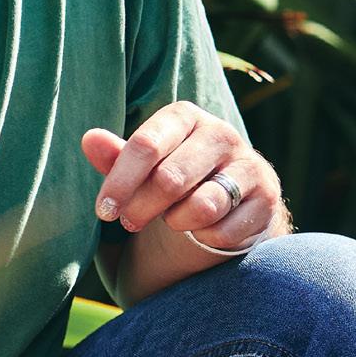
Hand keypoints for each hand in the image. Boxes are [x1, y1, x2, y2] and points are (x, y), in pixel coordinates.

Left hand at [81, 103, 284, 250]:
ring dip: (177, 222)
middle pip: (170, 177)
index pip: (147, 145)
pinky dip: (206, 239)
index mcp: (186, 117)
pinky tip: (203, 233)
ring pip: (203, 205)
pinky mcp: (266, 198)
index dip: (120, 182)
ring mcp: (249, 165)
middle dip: (142, 208)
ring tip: (172, 222)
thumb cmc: (177, 183)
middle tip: (130, 222)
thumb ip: (117, 158)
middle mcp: (221, 134)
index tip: (104, 211)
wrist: (232, 208)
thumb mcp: (143, 170)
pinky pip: (225, 230)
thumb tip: (89, 138)